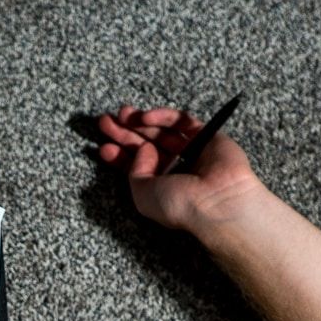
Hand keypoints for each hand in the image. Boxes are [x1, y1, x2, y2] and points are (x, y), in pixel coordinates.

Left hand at [96, 104, 270, 233]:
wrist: (217, 200)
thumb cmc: (180, 205)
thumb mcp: (142, 195)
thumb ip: (134, 172)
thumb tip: (142, 148)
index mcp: (161, 186)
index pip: (136, 167)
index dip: (119, 156)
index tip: (103, 147)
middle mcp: (176, 168)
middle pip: (145, 145)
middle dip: (124, 133)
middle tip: (105, 122)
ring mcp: (191, 151)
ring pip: (162, 130)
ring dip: (140, 121)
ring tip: (122, 114)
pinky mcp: (206, 135)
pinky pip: (182, 120)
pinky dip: (162, 116)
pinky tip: (146, 118)